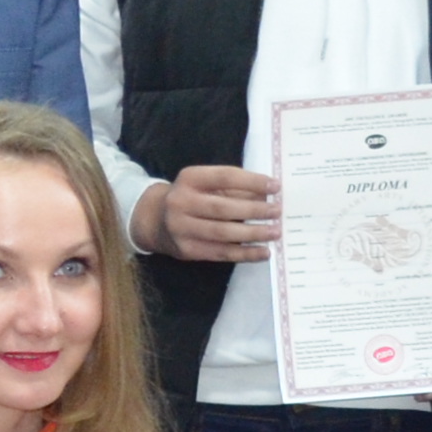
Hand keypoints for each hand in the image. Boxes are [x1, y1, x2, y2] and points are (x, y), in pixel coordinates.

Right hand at [144, 165, 277, 263]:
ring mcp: (181, 228)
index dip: (252, 182)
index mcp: (189, 178)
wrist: (155, 220)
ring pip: (222, 233)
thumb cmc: (191, 197)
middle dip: (254, 210)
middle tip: (277, 212)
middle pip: (223, 207)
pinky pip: (220, 253)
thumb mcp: (205, 184)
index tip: (276, 187)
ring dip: (253, 234)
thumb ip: (232, 188)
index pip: (224, 177)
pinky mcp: (187, 250)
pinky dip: (245, 253)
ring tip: (275, 232)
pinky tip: (263, 252)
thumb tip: (267, 198)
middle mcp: (180, 202)